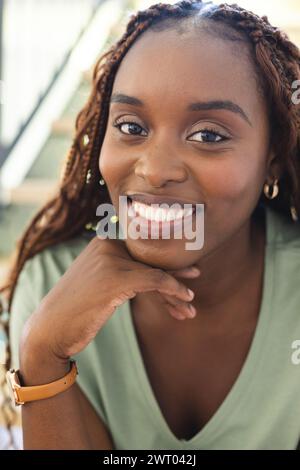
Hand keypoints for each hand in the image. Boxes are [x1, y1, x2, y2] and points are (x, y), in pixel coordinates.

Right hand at [20, 237, 200, 364]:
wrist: (50, 330)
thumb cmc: (77, 310)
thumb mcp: (99, 283)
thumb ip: (122, 271)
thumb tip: (154, 274)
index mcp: (103, 242)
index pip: (143, 250)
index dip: (165, 263)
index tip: (185, 273)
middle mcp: (107, 244)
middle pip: (152, 258)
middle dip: (175, 273)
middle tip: (195, 279)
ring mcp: (111, 259)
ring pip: (157, 270)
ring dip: (176, 290)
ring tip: (190, 306)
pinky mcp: (115, 276)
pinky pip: (155, 279)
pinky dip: (174, 289)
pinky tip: (186, 300)